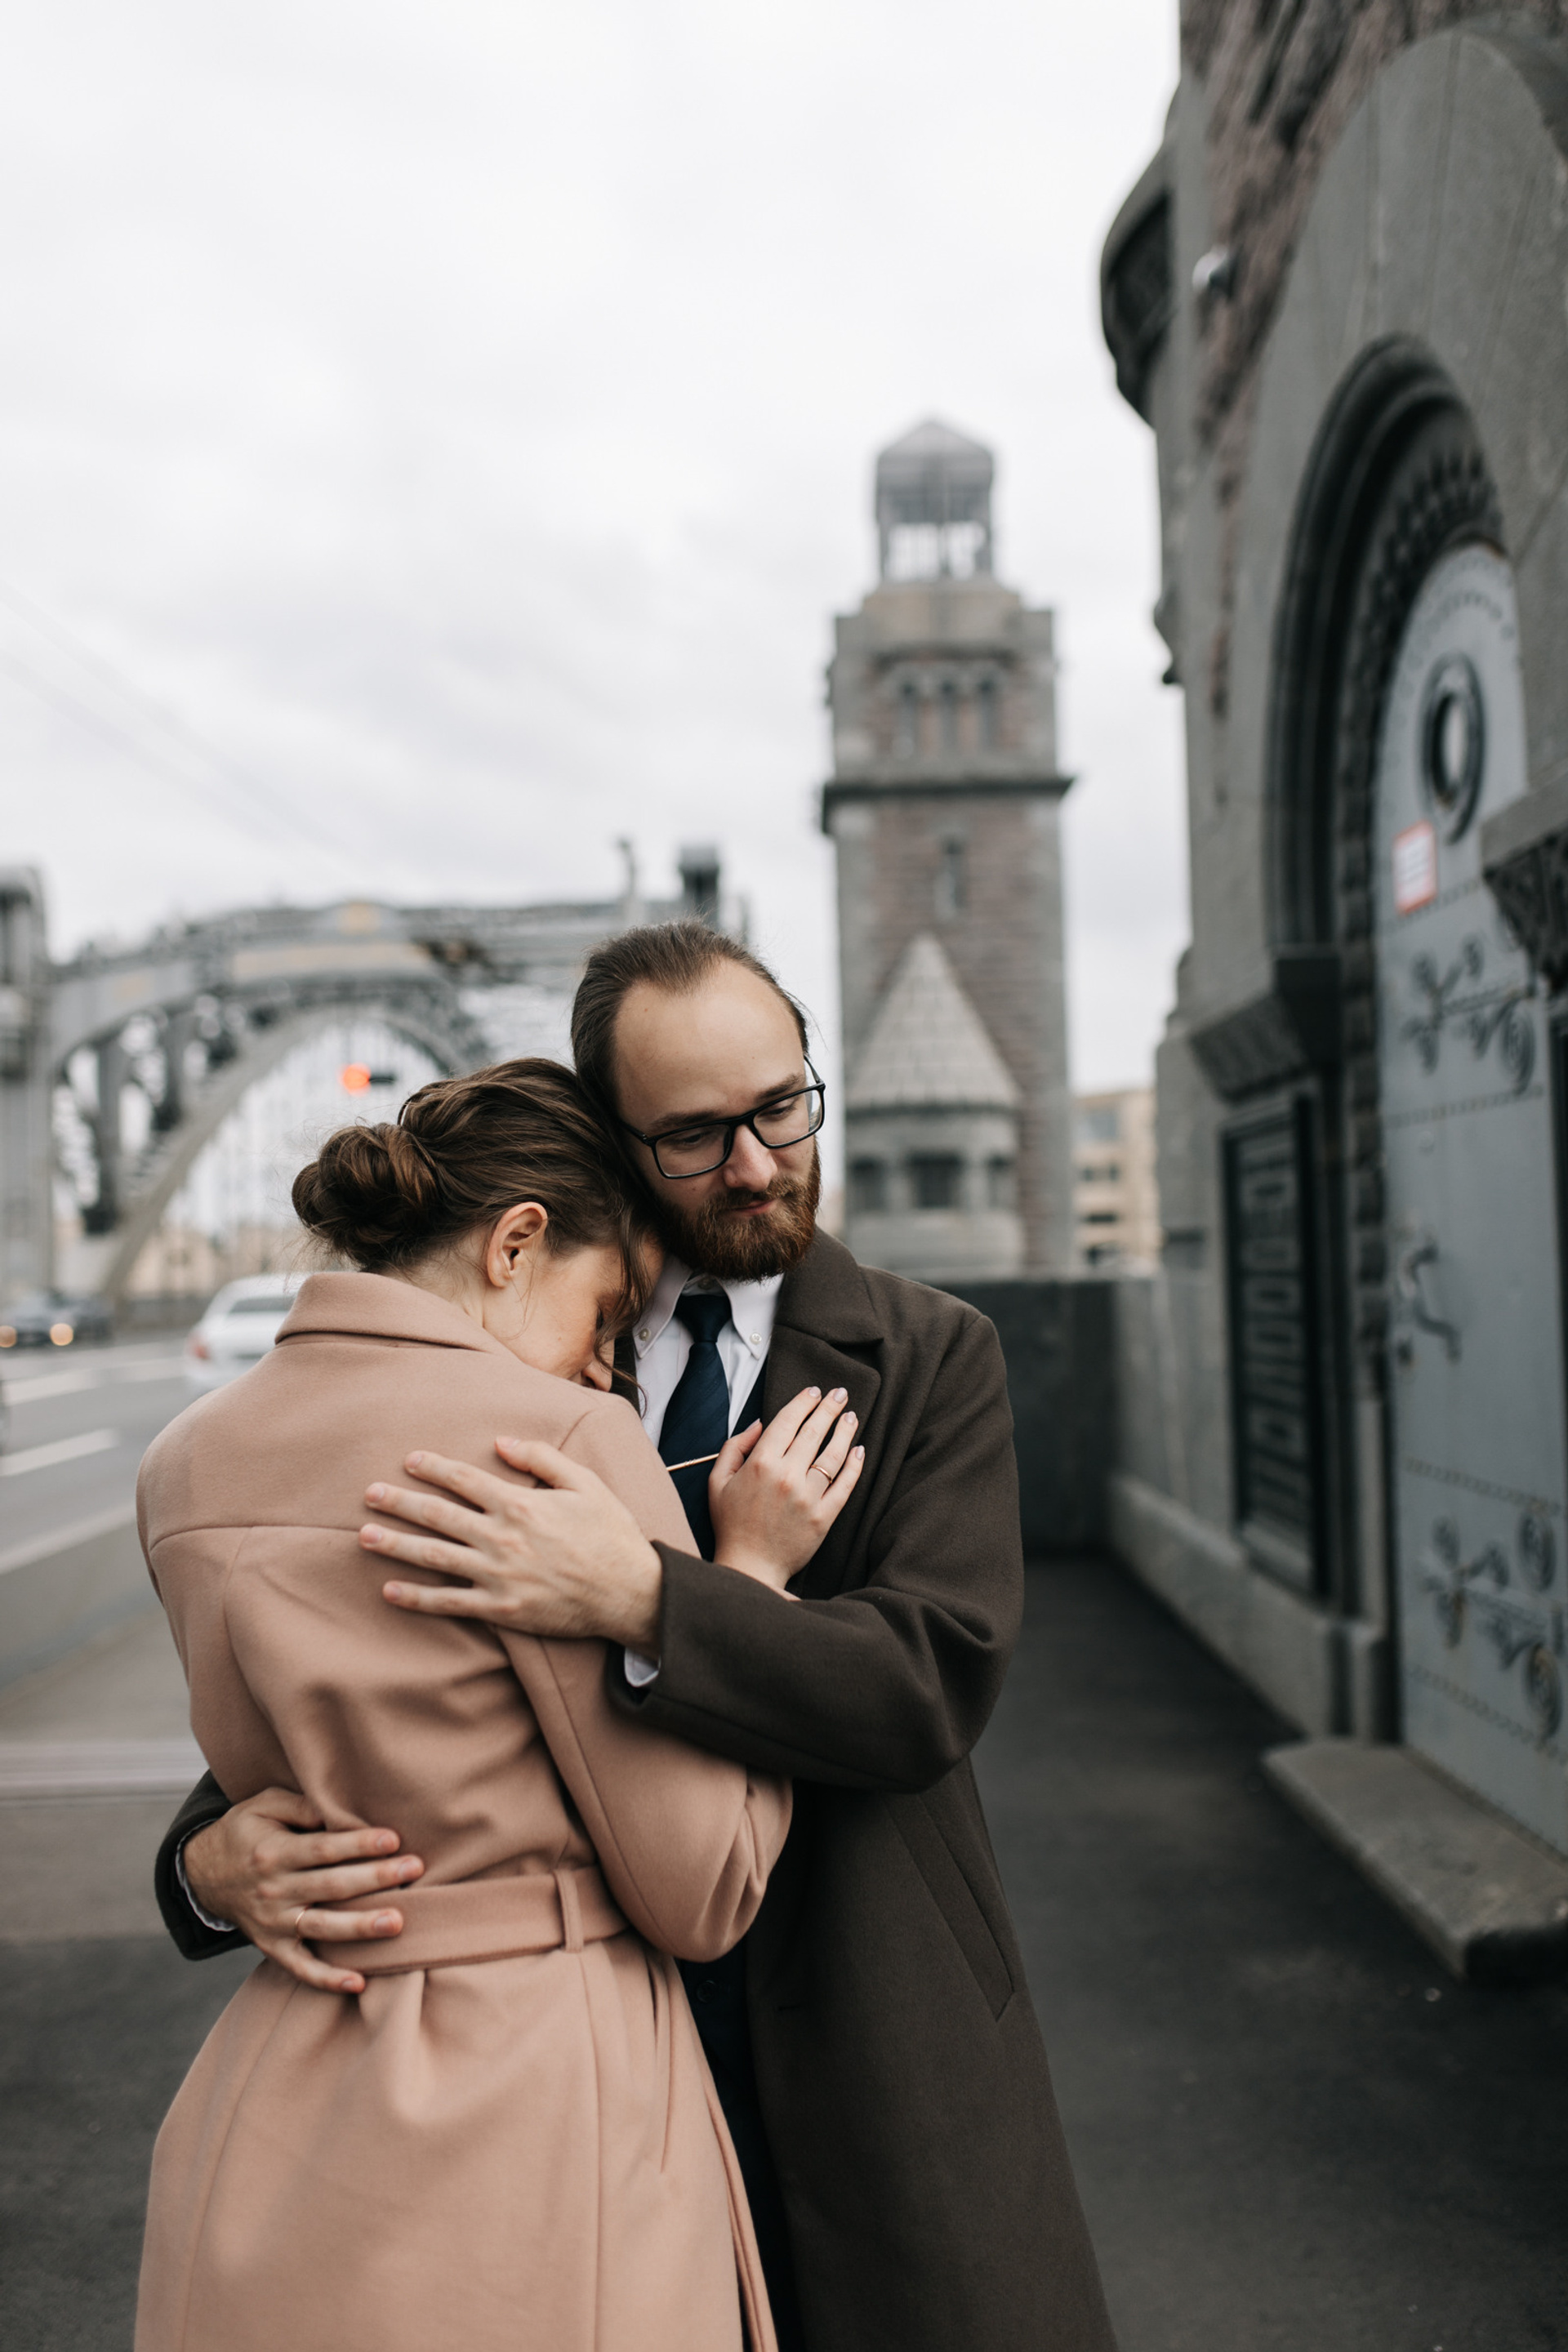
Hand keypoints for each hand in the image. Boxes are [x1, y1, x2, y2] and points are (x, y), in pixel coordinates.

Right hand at [181, 1787, 423, 1994]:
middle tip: (414, 1870)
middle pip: (332, 1886)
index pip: (323, 1849)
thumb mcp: (262, 1807)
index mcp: (273, 1853)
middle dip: (376, 1878)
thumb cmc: (245, 1833)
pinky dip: (327, 1978)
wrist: (203, 1875)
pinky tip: (358, 1983)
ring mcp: (273, 1923)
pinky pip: (301, 1967)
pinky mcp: (272, 1947)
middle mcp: (274, 1890)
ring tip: (396, 1922)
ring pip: (323, 1927)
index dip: (358, 1844)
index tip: (393, 1839)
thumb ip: (300, 1806)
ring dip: (361, 1927)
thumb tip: (337, 1811)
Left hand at [369, 1443, 663, 1649]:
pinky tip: (390, 1590)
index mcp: (521, 1503)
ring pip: (434, 1556)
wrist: (630, 1593)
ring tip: (364, 1535)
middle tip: (369, 1494)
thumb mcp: (585, 1483)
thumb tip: (501, 1442)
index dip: (433, 1468)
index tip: (408, 1460)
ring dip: (396, 1544)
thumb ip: (542, 1458)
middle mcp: (501, 1537)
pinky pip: (449, 1603)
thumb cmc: (611, 1534)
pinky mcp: (500, 1608)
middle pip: (438, 1515)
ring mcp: (497, 1575)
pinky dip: (417, 1598)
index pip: (465, 1479)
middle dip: (399, 1502)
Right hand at [708, 1385, 863, 1593]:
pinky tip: (858, 1450)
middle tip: (840, 1394)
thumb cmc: (731, 1525)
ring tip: (851, 1417)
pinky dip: (854, 1466)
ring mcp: (808, 1497)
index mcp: (760, 1465)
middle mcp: (786, 1477)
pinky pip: (845, 1485)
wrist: (749, 1568)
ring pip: (833, 1455)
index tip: (814, 1391)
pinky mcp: (824, 1517)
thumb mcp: (717, 1481)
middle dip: (829, 1408)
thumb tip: (759, 1424)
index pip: (787, 1421)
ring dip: (845, 1431)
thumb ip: (734, 1447)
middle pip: (813, 1432)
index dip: (803, 1402)